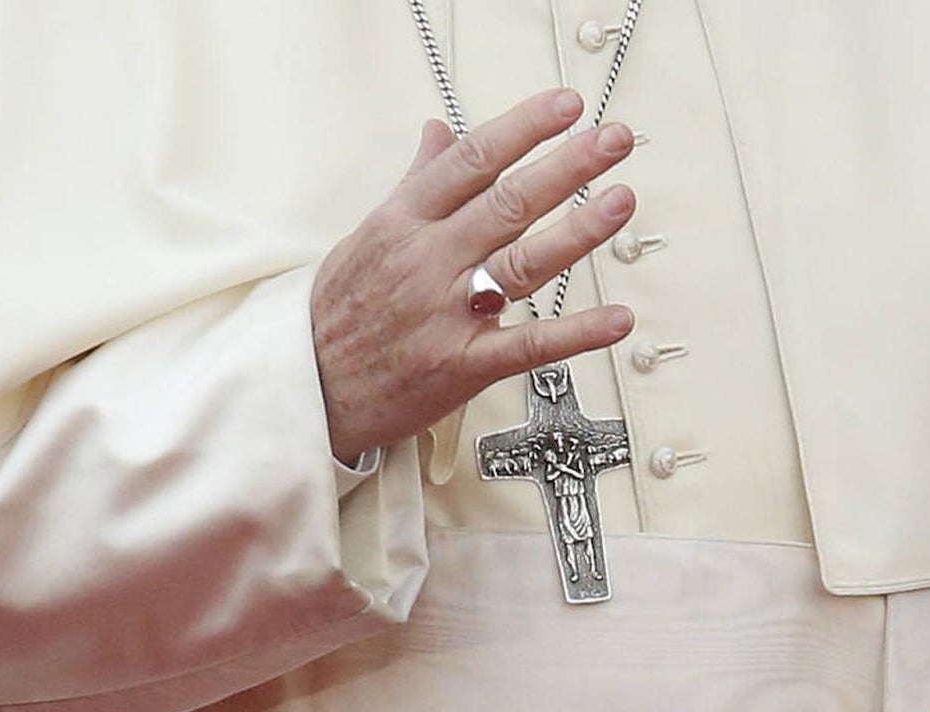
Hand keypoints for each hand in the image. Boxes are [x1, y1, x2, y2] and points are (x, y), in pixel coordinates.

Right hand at [311, 88, 636, 463]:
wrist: (308, 388)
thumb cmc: (339, 312)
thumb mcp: (367, 235)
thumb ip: (416, 183)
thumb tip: (440, 131)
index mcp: (402, 223)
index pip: (471, 161)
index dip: (524, 128)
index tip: (566, 105)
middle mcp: (426, 262)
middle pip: (507, 203)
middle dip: (567, 166)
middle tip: (613, 139)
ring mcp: (446, 315)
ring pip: (522, 264)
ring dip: (579, 232)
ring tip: (621, 201)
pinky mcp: (462, 367)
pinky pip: (529, 346)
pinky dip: (576, 333)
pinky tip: (616, 318)